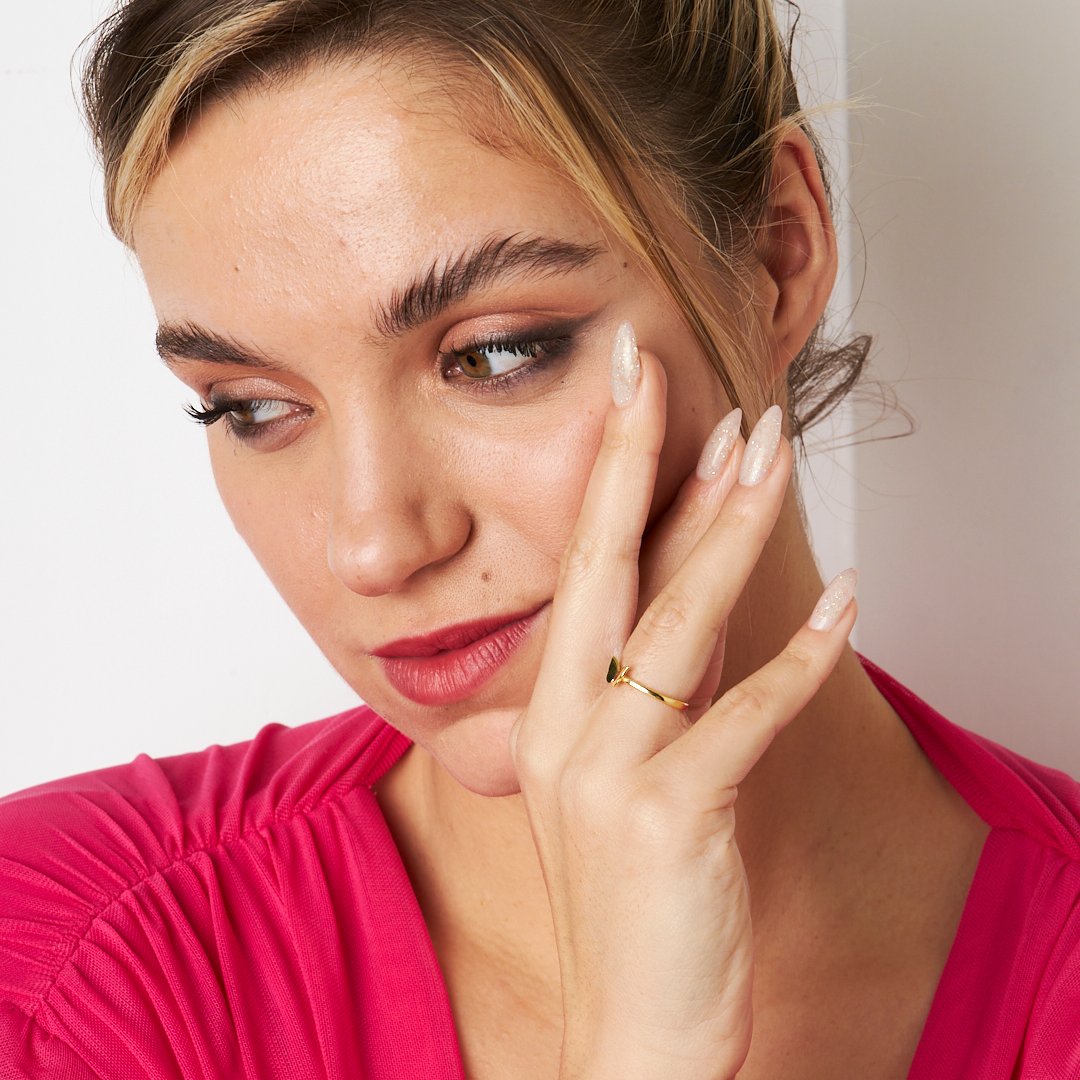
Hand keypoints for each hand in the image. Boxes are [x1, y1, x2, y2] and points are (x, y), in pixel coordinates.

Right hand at [508, 327, 856, 1079]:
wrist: (625, 1029)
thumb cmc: (626, 897)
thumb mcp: (623, 773)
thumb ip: (657, 681)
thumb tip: (704, 596)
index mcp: (548, 710)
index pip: (583, 567)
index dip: (610, 476)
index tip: (634, 395)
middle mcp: (563, 727)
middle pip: (606, 571)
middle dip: (642, 466)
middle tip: (677, 380)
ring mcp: (609, 774)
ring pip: (676, 629)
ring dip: (728, 537)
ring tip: (770, 458)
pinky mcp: (670, 822)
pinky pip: (744, 722)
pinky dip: (798, 662)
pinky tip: (846, 608)